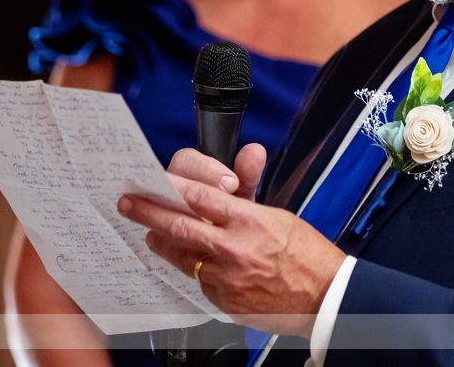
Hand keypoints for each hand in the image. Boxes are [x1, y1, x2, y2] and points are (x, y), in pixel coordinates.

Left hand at [118, 146, 345, 338]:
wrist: (324, 298)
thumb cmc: (306, 255)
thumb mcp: (280, 214)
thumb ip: (252, 187)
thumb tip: (249, 152)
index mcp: (250, 221)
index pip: (200, 196)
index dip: (172, 185)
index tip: (153, 179)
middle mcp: (234, 249)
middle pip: (179, 225)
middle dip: (148, 212)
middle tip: (129, 204)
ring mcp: (226, 278)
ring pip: (182, 255)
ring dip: (163, 241)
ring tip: (151, 232)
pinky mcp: (224, 300)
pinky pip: (199, 279)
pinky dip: (195, 267)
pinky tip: (196, 261)